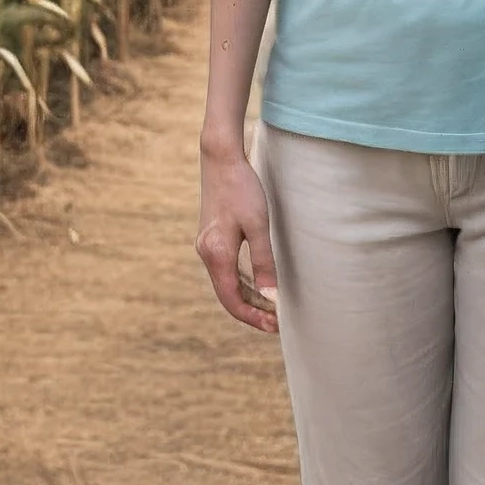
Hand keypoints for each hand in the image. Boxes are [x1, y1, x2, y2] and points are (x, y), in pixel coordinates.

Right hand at [196, 144, 278, 333]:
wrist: (220, 159)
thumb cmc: (242, 189)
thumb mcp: (257, 225)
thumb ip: (263, 261)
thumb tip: (271, 296)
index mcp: (216, 255)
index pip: (233, 301)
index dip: (253, 317)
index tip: (274, 326)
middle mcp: (207, 254)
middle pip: (228, 296)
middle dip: (252, 312)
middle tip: (277, 321)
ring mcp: (207, 246)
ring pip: (227, 284)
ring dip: (248, 298)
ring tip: (271, 307)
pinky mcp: (212, 238)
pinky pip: (226, 270)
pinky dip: (242, 283)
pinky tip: (258, 284)